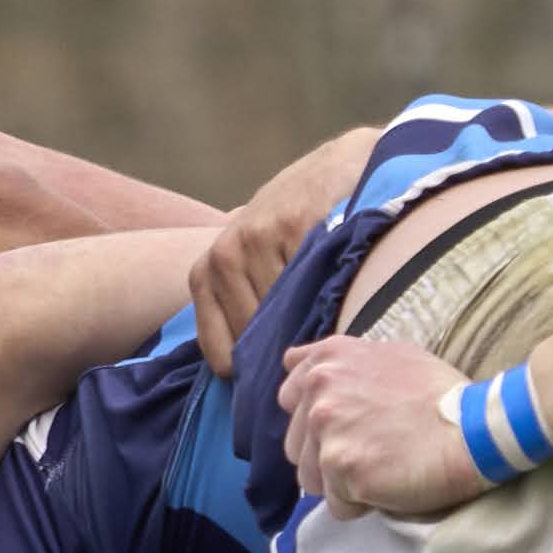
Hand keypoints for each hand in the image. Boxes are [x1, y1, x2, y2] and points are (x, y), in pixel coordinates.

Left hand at [189, 126, 375, 371]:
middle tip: (322, 347)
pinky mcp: (294, 223)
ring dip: (313, 323)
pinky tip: (346, 281)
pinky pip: (311, 284)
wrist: (342, 166)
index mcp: (206, 274)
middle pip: (255, 341)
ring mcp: (257, 238)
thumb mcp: (260, 265)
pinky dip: (331, 293)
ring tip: (336, 310)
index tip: (290, 368)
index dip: (258, 371)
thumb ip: (248, 312)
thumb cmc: (299, 226)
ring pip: (284, 316)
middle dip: (288, 350)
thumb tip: (250, 385)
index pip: (222, 357)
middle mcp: (223, 256)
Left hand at [275, 336, 491, 518]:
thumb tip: (295, 362)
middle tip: (376, 451)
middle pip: (297, 445)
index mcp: (329, 360)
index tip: (351, 425)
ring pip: (311, 478)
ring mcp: (328, 430)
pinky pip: (337, 504)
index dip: (316, 419)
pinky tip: (391, 483)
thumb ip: (343, 363)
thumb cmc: (443, 396)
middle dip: (328, 456)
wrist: (479, 429)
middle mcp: (320, 390)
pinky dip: (360, 502)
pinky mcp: (342, 467)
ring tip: (384, 468)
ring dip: (342, 483)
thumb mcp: (392, 356)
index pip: (290, 396)